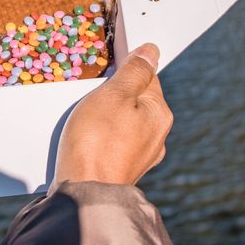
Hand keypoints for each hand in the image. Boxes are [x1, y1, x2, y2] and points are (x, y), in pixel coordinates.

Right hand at [52, 43, 172, 188]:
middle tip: (91, 97)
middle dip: (113, 94)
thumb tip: (151, 51)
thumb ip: (134, 71)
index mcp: (160, 113)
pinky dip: (103, 134)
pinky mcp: (124, 167)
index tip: (104, 74)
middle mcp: (157, 135)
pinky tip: (88, 138)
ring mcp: (141, 154)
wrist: (84, 193)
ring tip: (86, 119)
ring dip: (107, 114)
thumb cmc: (97, 139)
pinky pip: (115, 140)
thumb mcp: (114, 94)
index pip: (147, 76)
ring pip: (123, 120)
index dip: (124, 69)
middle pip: (134, 99)